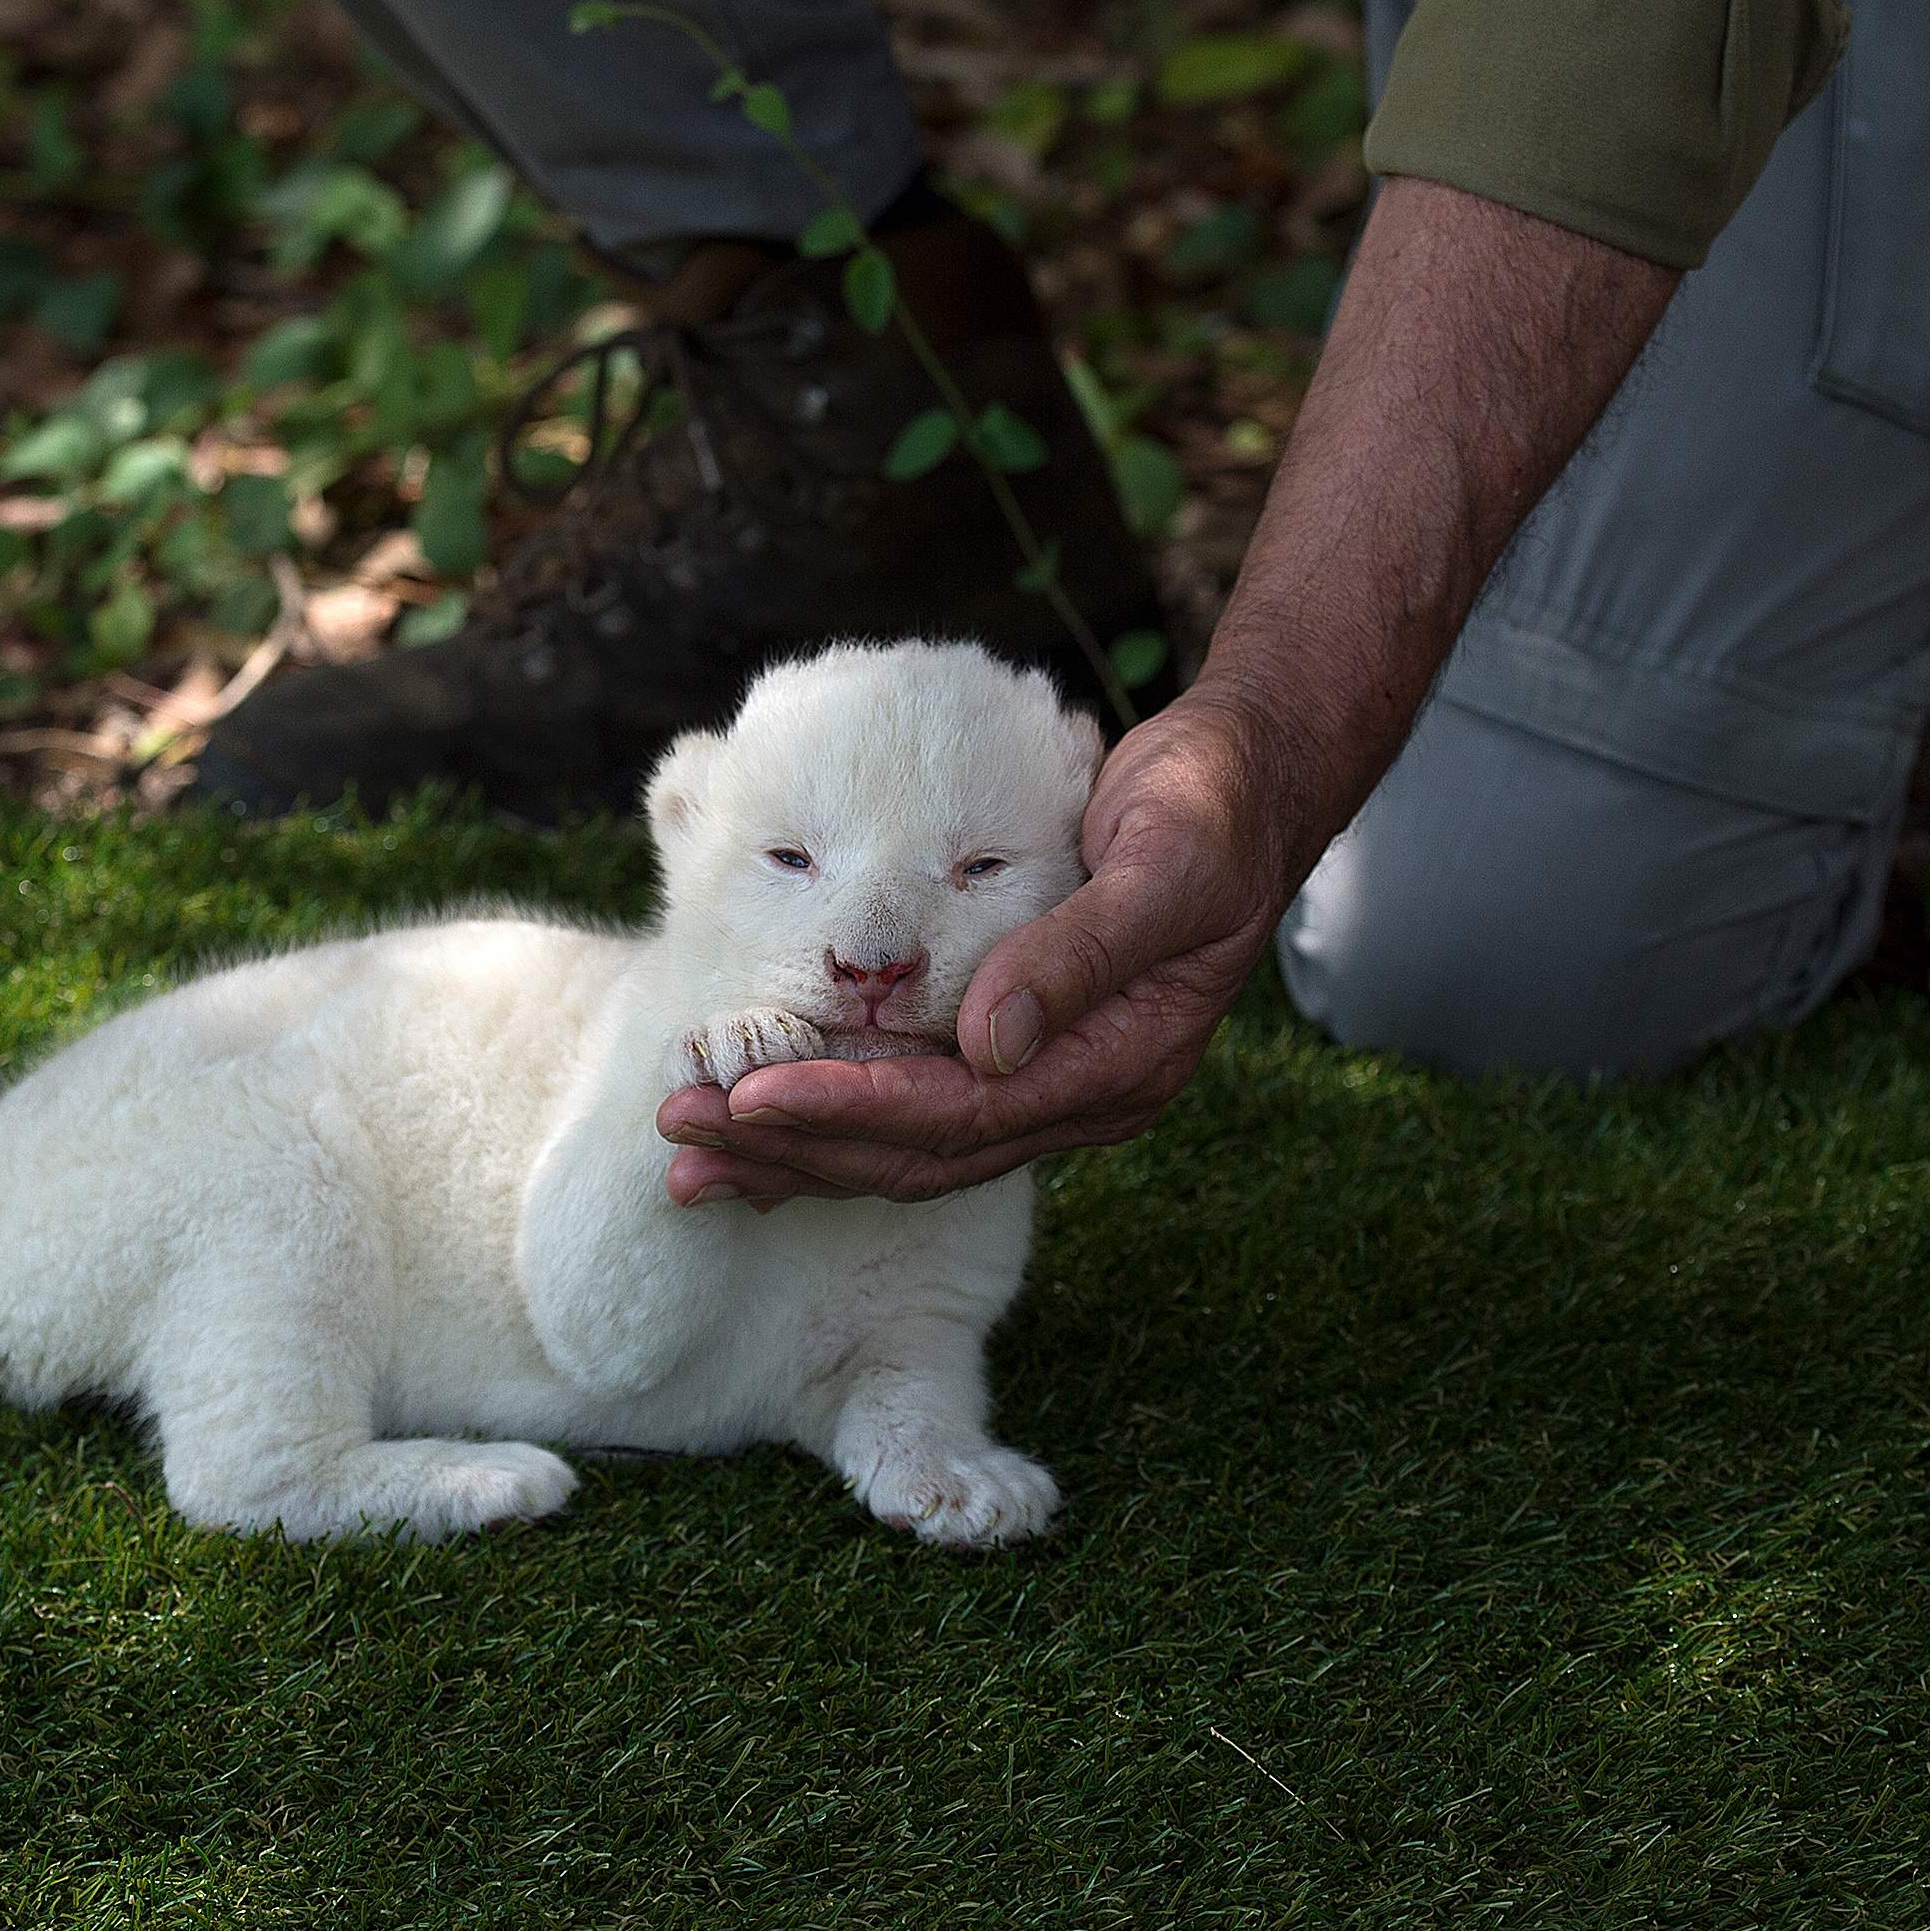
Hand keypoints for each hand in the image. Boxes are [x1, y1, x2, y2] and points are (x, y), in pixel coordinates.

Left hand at [654, 693, 1300, 1207]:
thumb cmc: (1211, 807)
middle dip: (797, 1147)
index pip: (966, 1115)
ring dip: (795, 1147)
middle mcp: (1080, 1093)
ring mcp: (1048, 1076)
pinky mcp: (1016, 1045)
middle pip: (921, 1152)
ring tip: (687, 1149)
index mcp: (1121, 1068)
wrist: (1247, 778)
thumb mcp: (1165, 864)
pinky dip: (829, 1108)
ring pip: (906, 1142)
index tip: (754, 1099)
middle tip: (682, 1131)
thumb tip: (991, 1042)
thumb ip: (1082, 952)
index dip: (855, 1109)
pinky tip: (755, 1116)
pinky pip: (911, 1101)